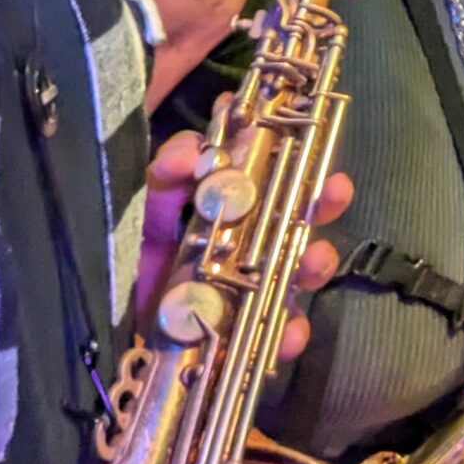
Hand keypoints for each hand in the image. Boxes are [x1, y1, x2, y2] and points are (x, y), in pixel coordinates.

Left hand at [136, 131, 351, 364]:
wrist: (127, 336)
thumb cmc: (137, 263)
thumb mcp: (148, 211)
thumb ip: (166, 177)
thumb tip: (191, 152)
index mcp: (228, 201)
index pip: (266, 166)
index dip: (291, 147)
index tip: (304, 127)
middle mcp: (251, 238)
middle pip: (298, 215)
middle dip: (323, 200)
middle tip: (336, 189)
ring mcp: (254, 284)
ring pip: (298, 269)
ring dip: (316, 263)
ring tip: (314, 261)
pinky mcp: (250, 332)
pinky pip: (279, 332)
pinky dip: (289, 333)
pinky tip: (289, 332)